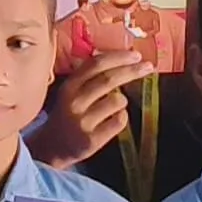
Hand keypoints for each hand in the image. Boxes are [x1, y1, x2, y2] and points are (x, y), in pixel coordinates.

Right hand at [28, 51, 152, 168]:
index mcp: (70, 85)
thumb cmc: (69, 113)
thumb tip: (121, 57)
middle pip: (108, 80)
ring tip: (115, 105)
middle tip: (148, 67)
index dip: (118, 57)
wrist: (53, 146)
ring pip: (117, 101)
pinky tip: (113, 120)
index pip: (95, 64)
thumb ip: (90, 76)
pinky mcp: (92, 139)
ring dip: (122, 100)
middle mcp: (74, 101)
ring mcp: (83, 121)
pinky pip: (119, 121)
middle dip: (132, 71)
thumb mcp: (72, 91)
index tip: (136, 54)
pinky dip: (121, 117)